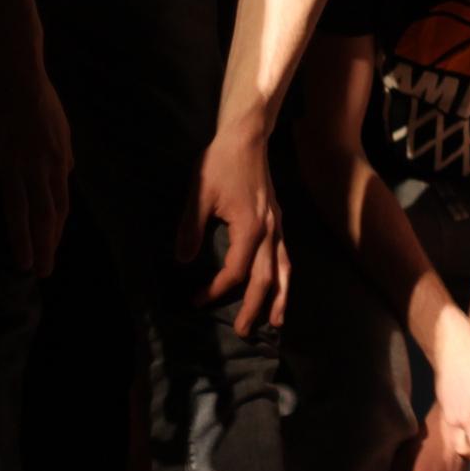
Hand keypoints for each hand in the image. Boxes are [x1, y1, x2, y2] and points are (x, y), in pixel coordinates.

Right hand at [0, 61, 71, 275]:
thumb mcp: (59, 126)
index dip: (57, 229)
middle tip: (42, 271)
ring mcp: (14, 159)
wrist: (14, 68)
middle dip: (46, 245)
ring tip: (22, 263)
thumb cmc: (34, 94)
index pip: (61, 203)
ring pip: (20, 206)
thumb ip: (62, 152)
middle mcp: (41, 164)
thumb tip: (68, 170)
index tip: (52, 250)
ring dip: (22, 237)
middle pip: (46, 212)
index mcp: (57, 159)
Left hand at [176, 131, 287, 334]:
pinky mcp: (278, 220)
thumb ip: (191, 229)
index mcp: (250, 227)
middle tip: (242, 331)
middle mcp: (270, 230)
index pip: (236, 270)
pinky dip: (284, 276)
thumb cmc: (220, 164)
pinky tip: (280, 285)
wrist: (247, 138)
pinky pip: (285, 255)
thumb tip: (184, 261)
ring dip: (281, 297)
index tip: (196, 298)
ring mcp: (278, 225)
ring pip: (285, 269)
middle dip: (255, 307)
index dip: (217, 288)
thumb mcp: (198, 194)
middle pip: (267, 278)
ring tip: (277, 322)